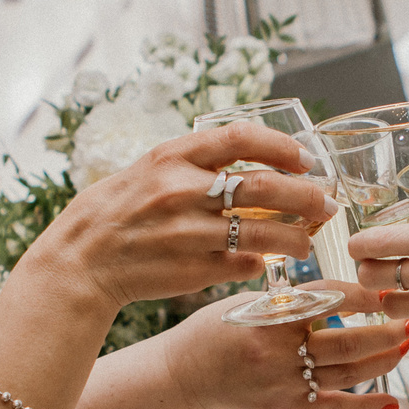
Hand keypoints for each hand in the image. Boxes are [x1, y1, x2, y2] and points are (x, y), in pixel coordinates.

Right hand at [23, 123, 333, 309]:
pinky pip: (242, 265)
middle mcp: (182, 191)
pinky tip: (262, 262)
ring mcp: (190, 233)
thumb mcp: (150, 169)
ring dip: (295, 238)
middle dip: (305, 196)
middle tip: (326, 204)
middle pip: (264, 187)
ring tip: (307, 241)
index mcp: (172, 157)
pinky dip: (258, 263)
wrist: (82, 262)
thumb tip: (254, 163)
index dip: (281, 146)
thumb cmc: (118, 212)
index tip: (304, 158)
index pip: (241, 138)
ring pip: (263, 233)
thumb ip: (197, 164)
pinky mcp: (194, 269)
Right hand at [163, 290, 408, 408]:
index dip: (361, 294)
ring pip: (347, 373)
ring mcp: (286, 382)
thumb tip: (342, 291)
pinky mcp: (288, 407)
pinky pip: (335, 407)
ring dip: (382, 360)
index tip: (384, 288)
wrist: (186, 374)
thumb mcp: (247, 301)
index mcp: (269, 316)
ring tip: (404, 345)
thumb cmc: (216, 330)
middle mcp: (280, 351)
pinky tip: (392, 401)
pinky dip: (366, 406)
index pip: (327, 299)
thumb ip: (291, 299)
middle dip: (384, 330)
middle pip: (346, 342)